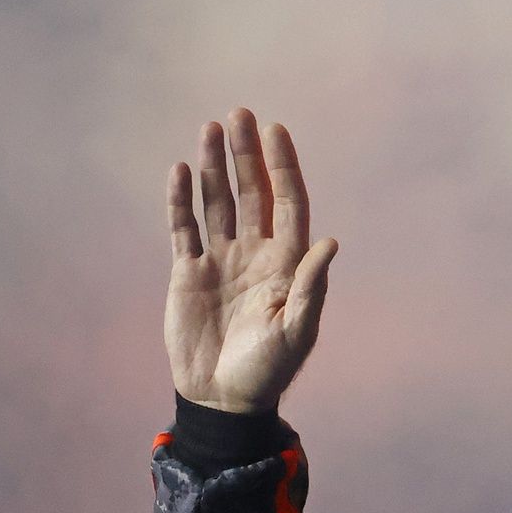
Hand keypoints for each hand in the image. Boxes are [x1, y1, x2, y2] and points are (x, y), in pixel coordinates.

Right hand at [165, 107, 338, 412]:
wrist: (223, 398)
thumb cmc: (268, 369)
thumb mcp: (296, 331)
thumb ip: (310, 286)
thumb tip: (330, 242)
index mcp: (287, 264)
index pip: (288, 204)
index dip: (283, 168)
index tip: (277, 131)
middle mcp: (255, 254)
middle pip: (251, 194)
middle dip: (247, 155)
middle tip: (240, 114)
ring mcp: (221, 260)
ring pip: (217, 202)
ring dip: (214, 167)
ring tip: (211, 129)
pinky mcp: (188, 272)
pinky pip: (184, 228)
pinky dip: (181, 200)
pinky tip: (181, 171)